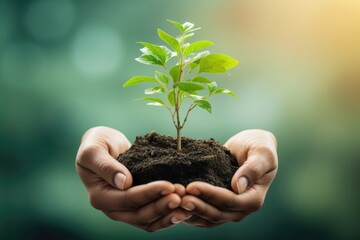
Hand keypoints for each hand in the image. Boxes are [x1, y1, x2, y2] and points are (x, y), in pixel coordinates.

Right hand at [75, 126, 189, 231]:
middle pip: (140, 216)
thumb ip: (106, 166)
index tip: (169, 185)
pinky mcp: (137, 205)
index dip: (149, 194)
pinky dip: (168, 214)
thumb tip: (124, 183)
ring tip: (187, 204)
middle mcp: (112, 208)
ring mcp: (125, 209)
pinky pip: (153, 216)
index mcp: (100, 197)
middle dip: (162, 206)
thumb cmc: (96, 144)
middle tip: (182, 196)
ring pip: (148, 221)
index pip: (128, 199)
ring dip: (168, 214)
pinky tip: (184, 208)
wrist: (103, 145)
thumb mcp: (93, 151)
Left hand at [180, 129, 277, 226]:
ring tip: (174, 200)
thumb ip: (253, 169)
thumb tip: (238, 186)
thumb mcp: (262, 153)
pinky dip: (190, 211)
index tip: (192, 186)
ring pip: (208, 218)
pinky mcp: (217, 204)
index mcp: (254, 198)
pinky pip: (203, 213)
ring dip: (191, 211)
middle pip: (217, 214)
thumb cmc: (260, 146)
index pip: (230, 201)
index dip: (210, 195)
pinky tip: (175, 203)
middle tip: (178, 197)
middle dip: (197, 206)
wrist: (252, 145)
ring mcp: (229, 209)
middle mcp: (241, 208)